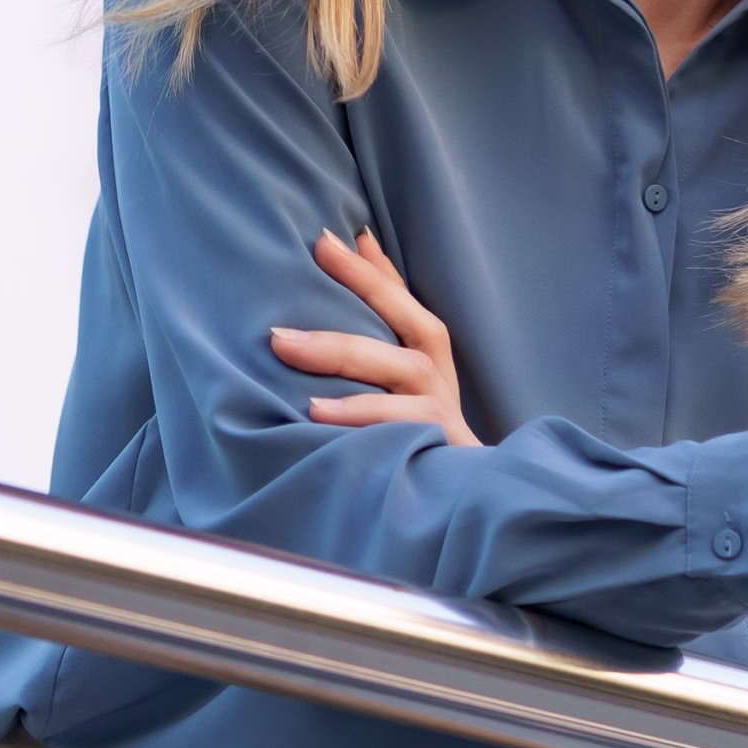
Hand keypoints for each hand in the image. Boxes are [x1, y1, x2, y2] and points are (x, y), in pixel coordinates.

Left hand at [269, 229, 481, 447]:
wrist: (461, 509)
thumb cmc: (414, 439)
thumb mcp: (392, 386)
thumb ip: (371, 335)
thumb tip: (338, 272)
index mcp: (427, 358)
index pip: (401, 301)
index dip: (368, 269)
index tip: (325, 238)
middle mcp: (439, 379)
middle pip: (413, 322)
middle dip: (365, 288)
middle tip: (317, 255)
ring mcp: (443, 414)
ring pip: (407, 371)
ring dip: (347, 354)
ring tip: (286, 344)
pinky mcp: (440, 450)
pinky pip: (403, 428)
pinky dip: (361, 417)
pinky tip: (316, 414)